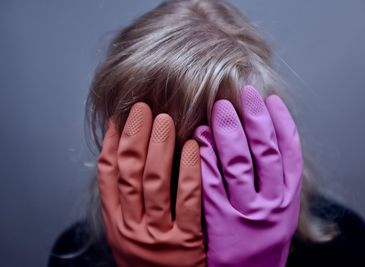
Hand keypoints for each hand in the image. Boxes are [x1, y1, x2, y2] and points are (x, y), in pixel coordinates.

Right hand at [97, 102, 205, 266]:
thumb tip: (134, 159)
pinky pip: (188, 201)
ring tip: (164, 119)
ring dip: (158, 146)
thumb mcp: (131, 236)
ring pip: (153, 182)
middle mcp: (131, 228)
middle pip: (128, 172)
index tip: (119, 117)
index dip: (112, 142)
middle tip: (143, 108)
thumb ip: (130, 204)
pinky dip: (189, 171)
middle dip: (134, 136)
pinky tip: (193, 147)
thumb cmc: (153, 263)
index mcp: (117, 223)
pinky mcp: (186, 244)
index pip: (108, 175)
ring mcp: (157, 237)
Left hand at [194, 86, 302, 266]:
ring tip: (220, 107)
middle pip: (265, 152)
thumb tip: (266, 140)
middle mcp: (273, 208)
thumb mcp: (277, 218)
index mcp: (290, 203)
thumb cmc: (259, 246)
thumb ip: (275, 186)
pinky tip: (198, 137)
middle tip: (244, 92)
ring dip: (228, 131)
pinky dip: (205, 157)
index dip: (281, 122)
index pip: (291, 153)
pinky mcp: (218, 224)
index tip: (270, 99)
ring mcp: (246, 217)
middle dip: (254, 118)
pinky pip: (210, 183)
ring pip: (238, 163)